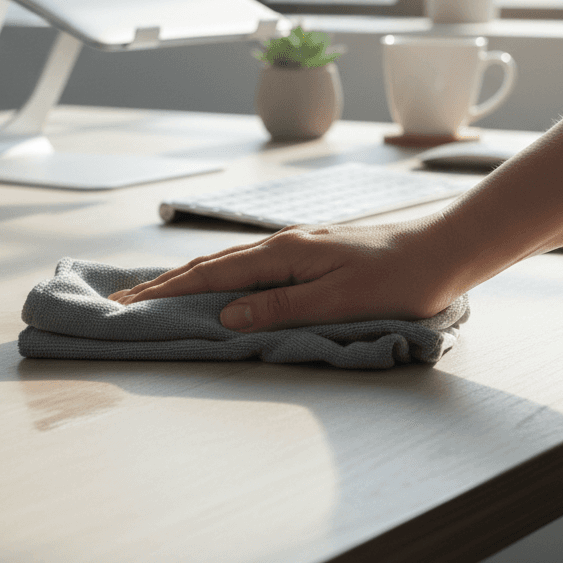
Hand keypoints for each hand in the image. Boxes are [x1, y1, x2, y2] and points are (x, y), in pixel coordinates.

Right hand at [109, 219, 457, 331]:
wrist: (441, 252)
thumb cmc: (397, 281)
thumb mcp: (338, 302)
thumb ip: (279, 308)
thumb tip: (226, 315)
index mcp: (282, 254)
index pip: (209, 275)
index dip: (165, 292)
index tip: (126, 304)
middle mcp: (280, 246)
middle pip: (207, 266)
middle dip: (161, 285)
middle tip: (121, 301)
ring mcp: (292, 250)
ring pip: (224, 266)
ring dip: (183, 281)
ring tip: (151, 294)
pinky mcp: (305, 258)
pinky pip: (245, 270)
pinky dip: (214, 279)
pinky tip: (211, 286)